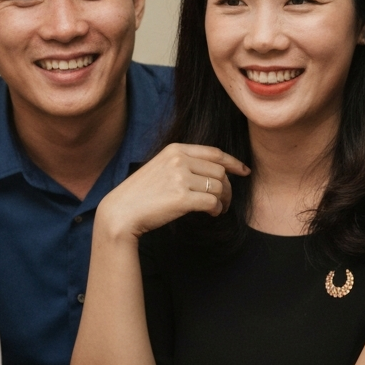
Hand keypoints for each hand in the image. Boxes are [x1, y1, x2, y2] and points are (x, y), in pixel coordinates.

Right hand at [97, 143, 250, 238]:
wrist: (120, 212)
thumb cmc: (139, 195)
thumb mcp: (159, 169)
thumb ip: (181, 164)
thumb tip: (213, 173)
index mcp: (174, 150)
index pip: (214, 152)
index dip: (233, 162)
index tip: (243, 171)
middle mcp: (179, 160)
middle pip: (219, 172)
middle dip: (227, 188)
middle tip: (224, 201)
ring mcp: (180, 178)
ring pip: (218, 187)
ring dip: (222, 201)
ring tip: (216, 209)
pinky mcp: (182, 198)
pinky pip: (213, 202)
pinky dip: (216, 210)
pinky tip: (211, 214)